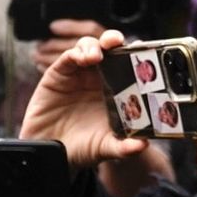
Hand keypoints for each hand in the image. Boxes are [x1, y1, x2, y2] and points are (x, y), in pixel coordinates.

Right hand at [20, 28, 148, 169]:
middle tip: (120, 42)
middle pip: (111, 50)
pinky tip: (84, 58)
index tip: (146, 53)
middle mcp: (98, 78)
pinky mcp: (59, 73)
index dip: (137, 55)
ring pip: (91, 47)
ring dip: (97, 45)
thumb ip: (123, 147)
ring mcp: (79, 73)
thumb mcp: (105, 148)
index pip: (129, 65)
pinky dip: (77, 53)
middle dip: (116, 41)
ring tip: (98, 55)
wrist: (50, 155)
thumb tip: (142, 146)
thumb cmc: (80, 148)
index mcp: (116, 90)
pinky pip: (69, 56)